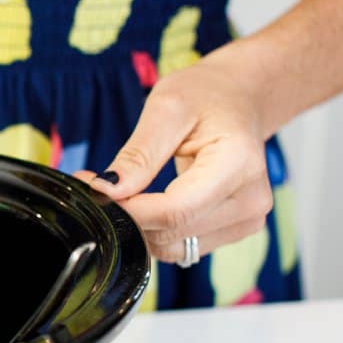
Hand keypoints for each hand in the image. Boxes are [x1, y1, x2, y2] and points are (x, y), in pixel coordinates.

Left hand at [79, 59, 273, 263]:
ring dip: (140, 225)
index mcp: (239, 165)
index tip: (92, 190)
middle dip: (128, 214)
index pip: (174, 211)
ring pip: (174, 246)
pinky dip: (157, 229)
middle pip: (172, 232)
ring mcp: (247, 219)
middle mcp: (251, 200)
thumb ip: (138, 155)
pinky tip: (148, 201)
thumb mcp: (166, 109)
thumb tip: (107, 190)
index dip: (128, 210)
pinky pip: (183, 245)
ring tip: (125, 189)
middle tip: (96, 184)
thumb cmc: (206, 96)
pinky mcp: (235, 229)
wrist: (239, 99)